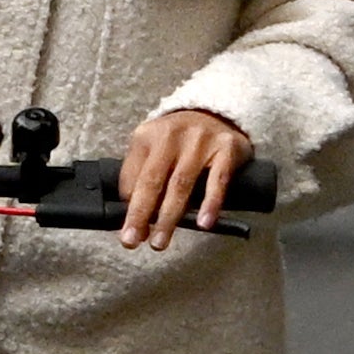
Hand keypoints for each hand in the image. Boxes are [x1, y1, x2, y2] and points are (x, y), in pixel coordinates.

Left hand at [117, 104, 251, 254]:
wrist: (218, 112)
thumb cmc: (179, 140)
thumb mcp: (153, 147)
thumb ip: (140, 174)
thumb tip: (129, 213)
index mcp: (146, 136)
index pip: (131, 176)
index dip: (127, 207)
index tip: (127, 232)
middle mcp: (171, 136)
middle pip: (152, 181)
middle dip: (140, 215)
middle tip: (132, 241)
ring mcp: (200, 141)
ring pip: (181, 184)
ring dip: (169, 216)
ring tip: (160, 241)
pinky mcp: (226, 148)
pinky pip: (218, 180)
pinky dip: (210, 203)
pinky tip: (204, 223)